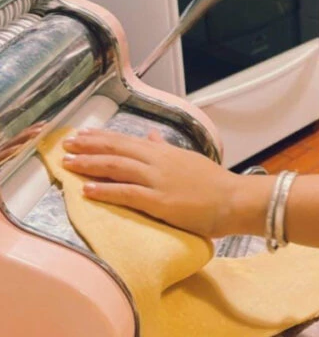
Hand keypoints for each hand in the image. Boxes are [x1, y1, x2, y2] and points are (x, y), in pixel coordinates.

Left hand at [62, 128, 239, 237]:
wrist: (234, 199)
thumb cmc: (214, 183)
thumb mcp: (188, 159)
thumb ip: (166, 148)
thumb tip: (151, 135)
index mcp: (163, 151)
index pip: (126, 140)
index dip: (101, 137)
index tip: (82, 135)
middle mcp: (157, 161)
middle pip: (116, 149)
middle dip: (89, 146)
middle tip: (66, 144)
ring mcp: (157, 180)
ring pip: (117, 167)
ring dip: (90, 164)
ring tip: (69, 163)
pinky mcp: (159, 201)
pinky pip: (127, 193)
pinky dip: (105, 190)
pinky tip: (87, 190)